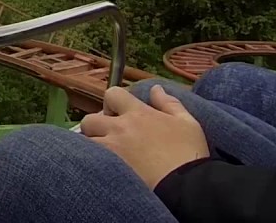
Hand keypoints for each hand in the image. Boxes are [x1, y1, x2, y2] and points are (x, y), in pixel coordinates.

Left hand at [80, 85, 208, 187]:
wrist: (187, 188)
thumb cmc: (190, 154)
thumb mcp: (188, 123)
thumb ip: (169, 103)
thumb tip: (155, 88)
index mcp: (139, 114)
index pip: (112, 94)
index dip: (112, 102)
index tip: (119, 113)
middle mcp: (119, 128)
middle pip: (90, 119)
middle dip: (96, 125)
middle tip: (109, 136)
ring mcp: (111, 148)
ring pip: (85, 141)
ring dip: (92, 144)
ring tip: (105, 153)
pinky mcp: (107, 168)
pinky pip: (88, 160)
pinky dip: (91, 160)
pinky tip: (102, 166)